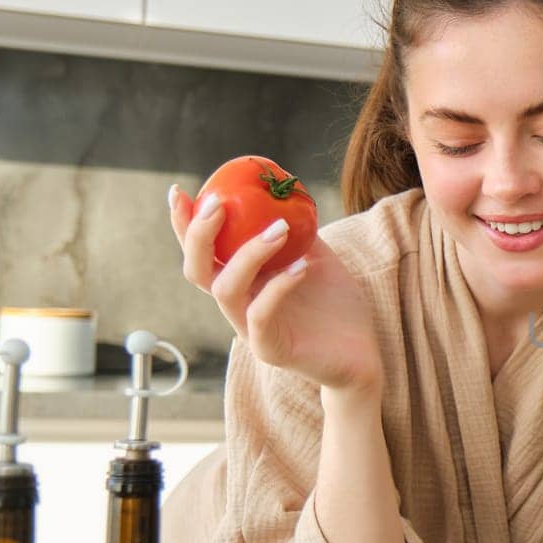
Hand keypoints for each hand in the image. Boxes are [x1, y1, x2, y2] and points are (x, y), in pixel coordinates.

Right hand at [170, 185, 381, 393]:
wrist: (362, 352)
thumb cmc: (336, 304)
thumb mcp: (316, 255)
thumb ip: (297, 228)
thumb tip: (285, 190)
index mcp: (242, 281)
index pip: (202, 252)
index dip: (184, 223)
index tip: (180, 190)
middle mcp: (237, 304)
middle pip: (196, 270)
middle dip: (198, 234)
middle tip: (219, 202)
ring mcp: (249, 329)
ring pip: (225, 290)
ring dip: (248, 253)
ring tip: (279, 228)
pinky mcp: (270, 349)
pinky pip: (261, 315)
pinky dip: (277, 286)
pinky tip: (302, 266)